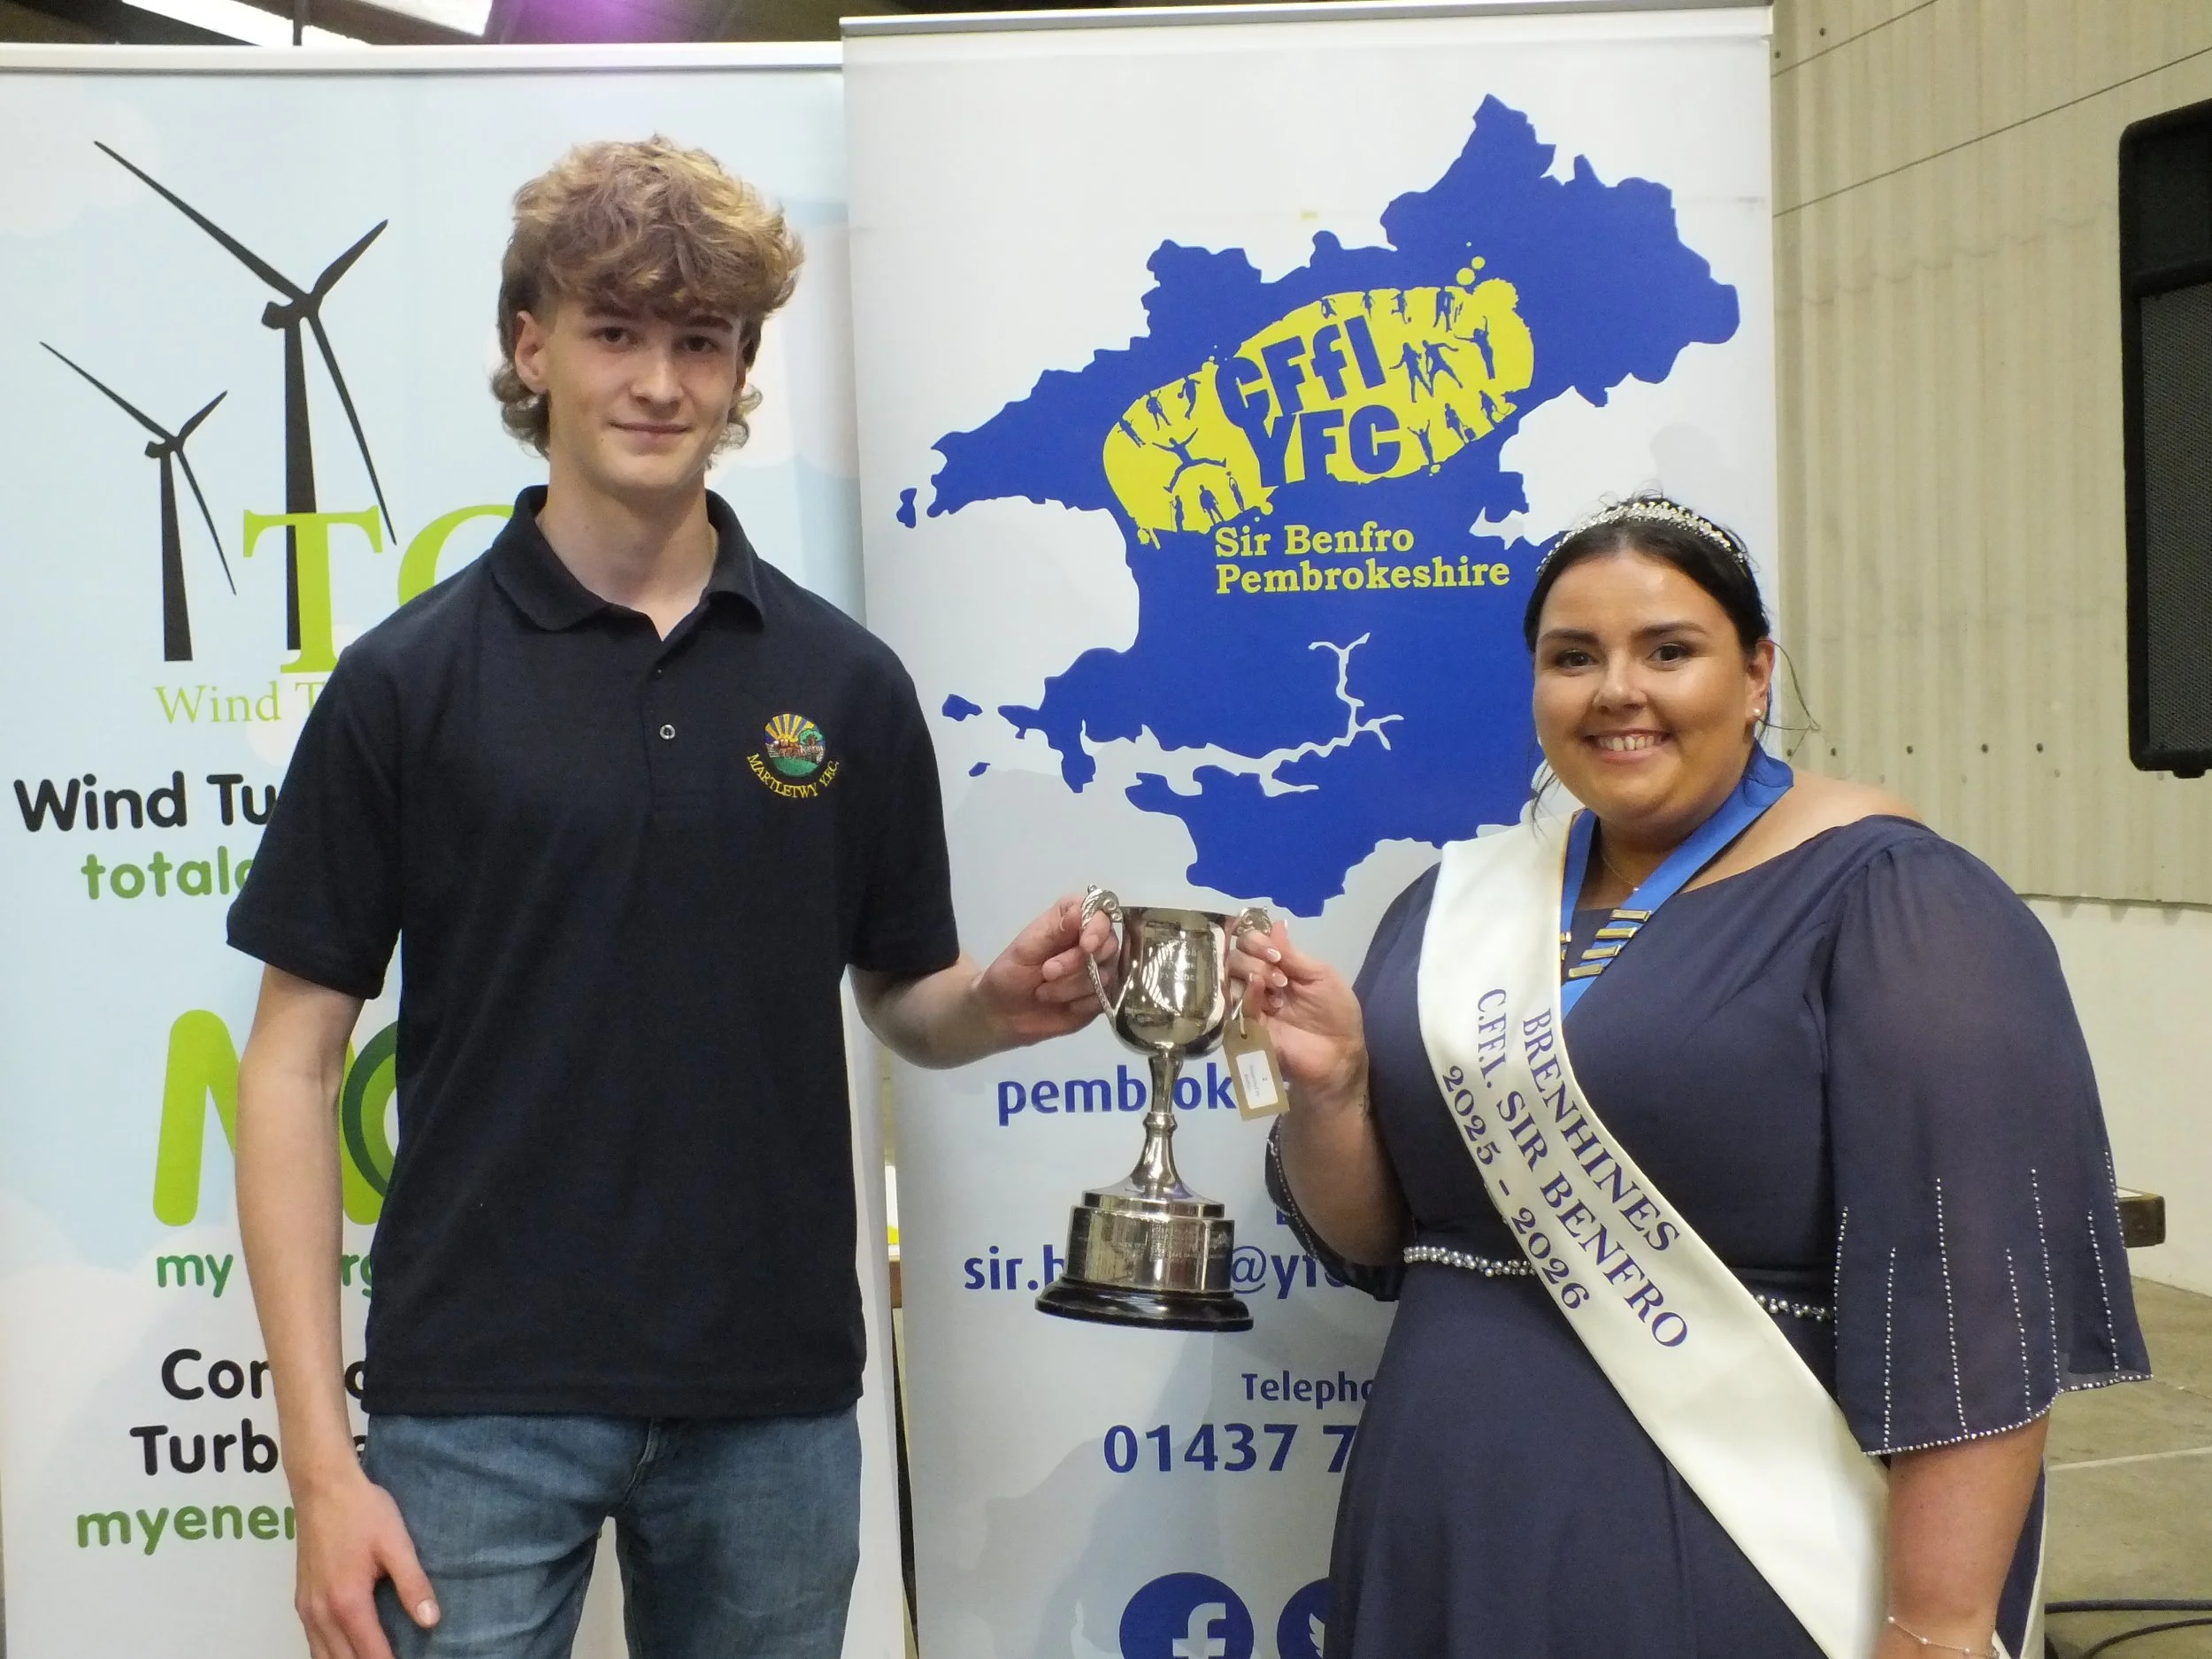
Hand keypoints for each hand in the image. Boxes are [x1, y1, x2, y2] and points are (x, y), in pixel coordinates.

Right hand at [293, 1469, 436, 1658]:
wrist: (322, 1486)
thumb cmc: (362, 1511)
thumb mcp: (396, 1544)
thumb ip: (413, 1584)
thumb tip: (431, 1621)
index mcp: (347, 1602)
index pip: (370, 1653)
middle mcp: (321, 1613)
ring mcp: (306, 1608)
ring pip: (322, 1656)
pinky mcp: (301, 1599)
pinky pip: (312, 1641)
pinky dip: (329, 1654)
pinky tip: (347, 1651)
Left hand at [971, 891, 1120, 1045]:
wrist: (1006, 1013)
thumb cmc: (1011, 973)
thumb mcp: (1025, 950)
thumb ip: (1053, 931)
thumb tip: (1079, 911)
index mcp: (1072, 919)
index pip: (1100, 912)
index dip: (1097, 928)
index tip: (1085, 945)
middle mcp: (1091, 941)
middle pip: (1108, 945)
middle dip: (1077, 962)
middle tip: (1047, 972)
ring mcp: (1099, 969)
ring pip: (1105, 975)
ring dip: (1071, 987)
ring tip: (1043, 992)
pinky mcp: (1100, 996)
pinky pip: (1104, 998)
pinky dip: (1079, 1004)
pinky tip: (1061, 1005)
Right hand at [1226, 917, 1366, 1109]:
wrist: (1340, 1053)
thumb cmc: (1336, 1013)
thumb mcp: (1320, 975)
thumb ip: (1294, 954)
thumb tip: (1275, 924)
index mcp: (1276, 968)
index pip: (1250, 944)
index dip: (1257, 940)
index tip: (1277, 952)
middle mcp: (1259, 983)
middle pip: (1234, 957)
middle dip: (1255, 957)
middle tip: (1282, 976)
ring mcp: (1252, 1006)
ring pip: (1230, 978)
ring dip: (1253, 972)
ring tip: (1279, 987)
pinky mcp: (1248, 1028)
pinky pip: (1238, 1006)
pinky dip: (1248, 992)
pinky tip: (1261, 988)